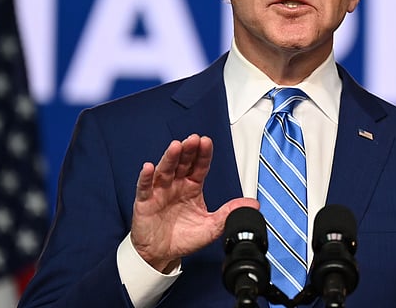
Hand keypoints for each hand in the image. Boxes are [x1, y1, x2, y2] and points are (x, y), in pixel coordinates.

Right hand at [131, 134, 258, 271]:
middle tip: (194, 140)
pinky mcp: (145, 202)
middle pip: (182, 163)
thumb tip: (252, 205)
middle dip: (188, 150)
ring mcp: (160, 191)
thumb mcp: (211, 227)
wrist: (161, 254)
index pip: (199, 166)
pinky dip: (145, 177)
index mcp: (192, 187)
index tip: (207, 142)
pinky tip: (149, 168)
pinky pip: (144, 187)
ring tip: (176, 147)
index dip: (203, 154)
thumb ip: (229, 213)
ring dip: (169, 157)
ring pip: (165, 170)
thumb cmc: (183, 238)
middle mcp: (176, 185)